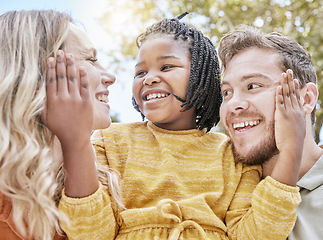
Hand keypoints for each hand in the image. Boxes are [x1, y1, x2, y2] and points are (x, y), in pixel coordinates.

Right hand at [41, 50, 92, 146]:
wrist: (75, 138)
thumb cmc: (59, 127)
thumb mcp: (45, 116)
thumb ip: (41, 102)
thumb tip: (37, 88)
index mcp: (53, 101)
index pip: (51, 80)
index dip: (50, 68)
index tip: (50, 58)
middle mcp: (64, 98)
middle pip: (61, 76)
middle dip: (60, 62)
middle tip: (60, 52)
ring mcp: (76, 100)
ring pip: (73, 79)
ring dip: (71, 65)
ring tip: (70, 56)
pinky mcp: (86, 102)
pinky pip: (84, 86)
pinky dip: (83, 76)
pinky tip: (81, 68)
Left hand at [272, 69, 305, 184]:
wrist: (293, 148)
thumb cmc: (294, 142)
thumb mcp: (298, 130)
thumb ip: (296, 123)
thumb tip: (296, 122)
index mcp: (300, 114)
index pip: (298, 97)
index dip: (296, 88)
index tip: (295, 80)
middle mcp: (296, 111)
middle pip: (292, 92)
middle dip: (290, 81)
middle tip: (288, 71)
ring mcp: (290, 113)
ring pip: (286, 95)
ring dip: (284, 84)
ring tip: (283, 75)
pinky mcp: (282, 116)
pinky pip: (280, 103)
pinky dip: (278, 95)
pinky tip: (277, 87)